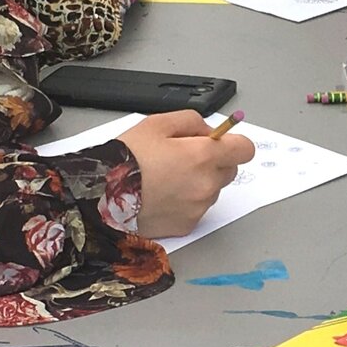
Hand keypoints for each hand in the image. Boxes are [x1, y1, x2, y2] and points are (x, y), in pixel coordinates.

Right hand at [117, 109, 253, 238]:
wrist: (102, 195)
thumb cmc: (126, 159)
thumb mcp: (157, 123)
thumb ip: (192, 122)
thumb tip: (209, 131)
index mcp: (204, 155)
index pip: (244, 149)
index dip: (233, 144)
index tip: (221, 143)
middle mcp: (207, 184)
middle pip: (230, 170)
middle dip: (214, 162)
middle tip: (184, 159)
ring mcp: (198, 207)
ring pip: (212, 191)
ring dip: (199, 183)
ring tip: (167, 178)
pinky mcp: (187, 225)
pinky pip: (197, 210)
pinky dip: (186, 203)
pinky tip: (163, 196)